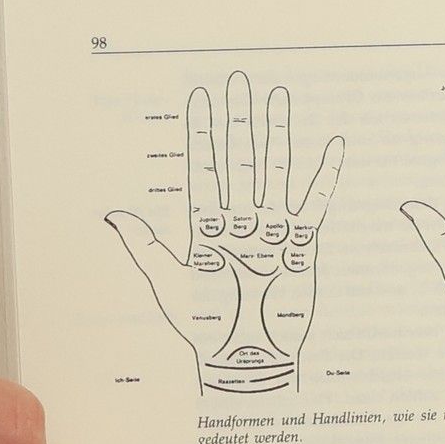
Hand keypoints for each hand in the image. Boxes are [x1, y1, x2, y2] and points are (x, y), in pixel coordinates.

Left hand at [106, 72, 342, 394]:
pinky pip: (314, 206)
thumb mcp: (167, 285)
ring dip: (276, 137)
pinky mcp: (301, 248)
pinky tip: (331, 147)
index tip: (201, 97)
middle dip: (239, 122)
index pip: (204, 170)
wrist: (246, 360)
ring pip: (274, 174)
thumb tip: (113, 215)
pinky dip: (324, 177)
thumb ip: (145, 247)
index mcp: (207, 228)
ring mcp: (272, 233)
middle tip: (239, 82)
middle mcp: (240, 223)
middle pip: (239, 163)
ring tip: (277, 99)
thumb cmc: (206, 329)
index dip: (202, 135)